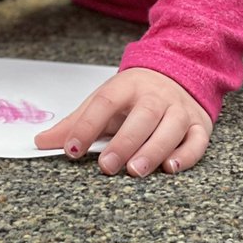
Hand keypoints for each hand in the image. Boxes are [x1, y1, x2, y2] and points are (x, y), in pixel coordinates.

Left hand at [34, 67, 212, 176]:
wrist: (178, 71)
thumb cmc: (134, 94)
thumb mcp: (105, 99)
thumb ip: (77, 122)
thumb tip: (41, 142)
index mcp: (127, 85)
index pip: (105, 103)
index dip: (87, 125)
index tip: (71, 150)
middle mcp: (156, 95)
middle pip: (142, 116)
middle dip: (123, 142)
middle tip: (106, 166)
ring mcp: (180, 109)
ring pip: (170, 129)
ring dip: (152, 151)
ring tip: (134, 171)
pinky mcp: (200, 124)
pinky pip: (198, 141)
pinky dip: (187, 154)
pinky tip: (171, 167)